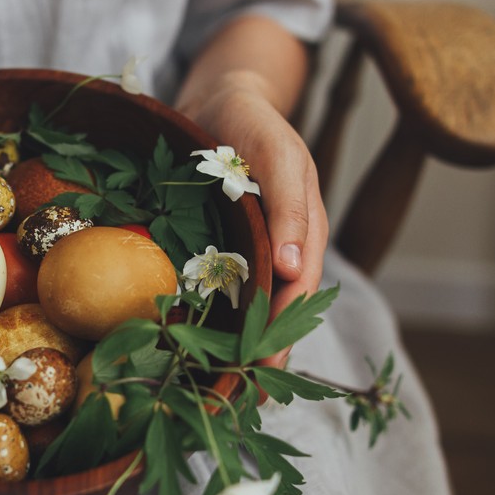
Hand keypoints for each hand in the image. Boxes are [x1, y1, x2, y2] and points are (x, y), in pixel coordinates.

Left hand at [182, 71, 328, 363]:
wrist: (220, 98)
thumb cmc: (253, 123)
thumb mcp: (278, 154)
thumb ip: (292, 206)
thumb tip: (295, 271)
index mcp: (303, 231)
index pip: (297, 293)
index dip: (281, 332)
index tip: (261, 370)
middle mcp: (279, 246)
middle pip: (276, 309)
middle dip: (260, 351)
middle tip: (240, 396)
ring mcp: (248, 247)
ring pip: (248, 305)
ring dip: (236, 342)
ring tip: (218, 383)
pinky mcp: (218, 244)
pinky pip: (218, 287)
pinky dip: (211, 315)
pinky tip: (192, 340)